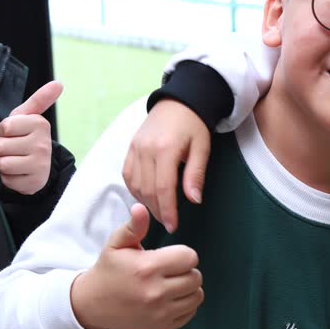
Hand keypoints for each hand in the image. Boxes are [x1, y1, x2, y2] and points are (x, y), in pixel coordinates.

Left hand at [0, 81, 62, 194]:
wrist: (37, 167)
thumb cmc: (26, 137)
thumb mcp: (28, 117)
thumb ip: (39, 99)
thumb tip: (59, 83)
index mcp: (40, 124)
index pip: (4, 127)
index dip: (4, 131)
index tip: (14, 133)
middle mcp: (43, 144)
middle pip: (0, 146)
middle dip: (2, 148)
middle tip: (14, 148)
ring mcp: (40, 165)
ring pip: (2, 163)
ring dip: (3, 163)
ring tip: (16, 160)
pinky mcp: (35, 183)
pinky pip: (7, 180)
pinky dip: (9, 178)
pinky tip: (19, 173)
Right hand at [70, 204, 203, 328]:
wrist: (94, 304)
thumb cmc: (109, 270)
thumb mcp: (116, 244)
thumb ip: (133, 226)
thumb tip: (141, 208)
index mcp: (147, 268)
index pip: (189, 257)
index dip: (183, 254)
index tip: (170, 257)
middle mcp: (156, 292)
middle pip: (196, 277)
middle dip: (186, 270)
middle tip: (171, 270)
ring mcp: (161, 313)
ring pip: (197, 296)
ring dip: (189, 288)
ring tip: (173, 283)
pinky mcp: (162, 327)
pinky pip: (190, 313)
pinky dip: (186, 305)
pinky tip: (171, 298)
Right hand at [122, 99, 211, 232]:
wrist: (177, 102)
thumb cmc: (194, 125)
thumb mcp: (202, 148)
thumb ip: (195, 174)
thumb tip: (194, 200)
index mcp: (165, 149)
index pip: (163, 188)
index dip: (167, 210)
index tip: (172, 226)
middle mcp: (145, 149)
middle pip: (147, 190)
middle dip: (157, 210)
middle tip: (168, 222)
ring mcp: (134, 148)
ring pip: (135, 185)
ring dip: (146, 202)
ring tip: (159, 211)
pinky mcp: (129, 148)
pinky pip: (127, 175)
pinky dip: (135, 190)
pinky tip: (146, 197)